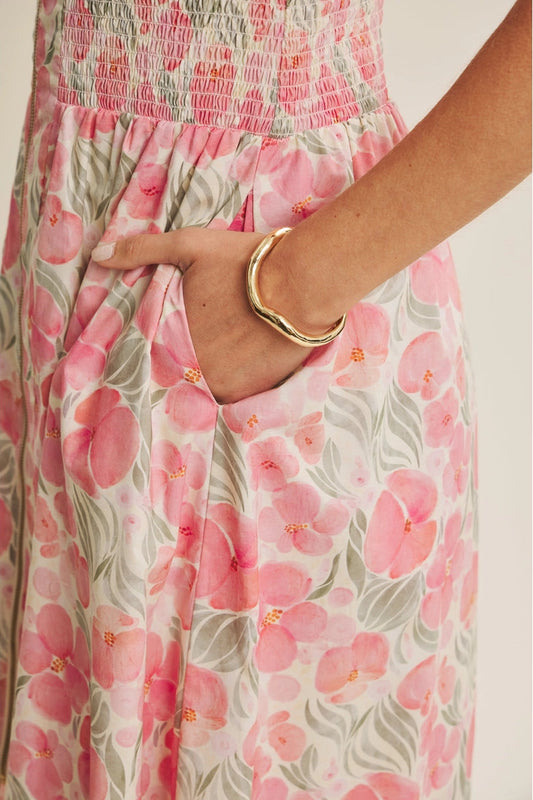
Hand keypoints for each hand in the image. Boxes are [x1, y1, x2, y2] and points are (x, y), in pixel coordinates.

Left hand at [92, 228, 310, 403]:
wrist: (304, 284)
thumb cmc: (246, 263)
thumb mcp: (191, 245)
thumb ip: (143, 251)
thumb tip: (98, 255)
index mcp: (172, 338)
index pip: (146, 356)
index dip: (150, 350)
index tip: (156, 344)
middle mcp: (194, 369)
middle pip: (173, 376)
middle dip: (175, 366)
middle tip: (190, 350)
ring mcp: (223, 385)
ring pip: (200, 389)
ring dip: (200, 379)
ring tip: (211, 361)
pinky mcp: (251, 393)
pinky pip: (228, 397)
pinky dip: (227, 385)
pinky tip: (233, 367)